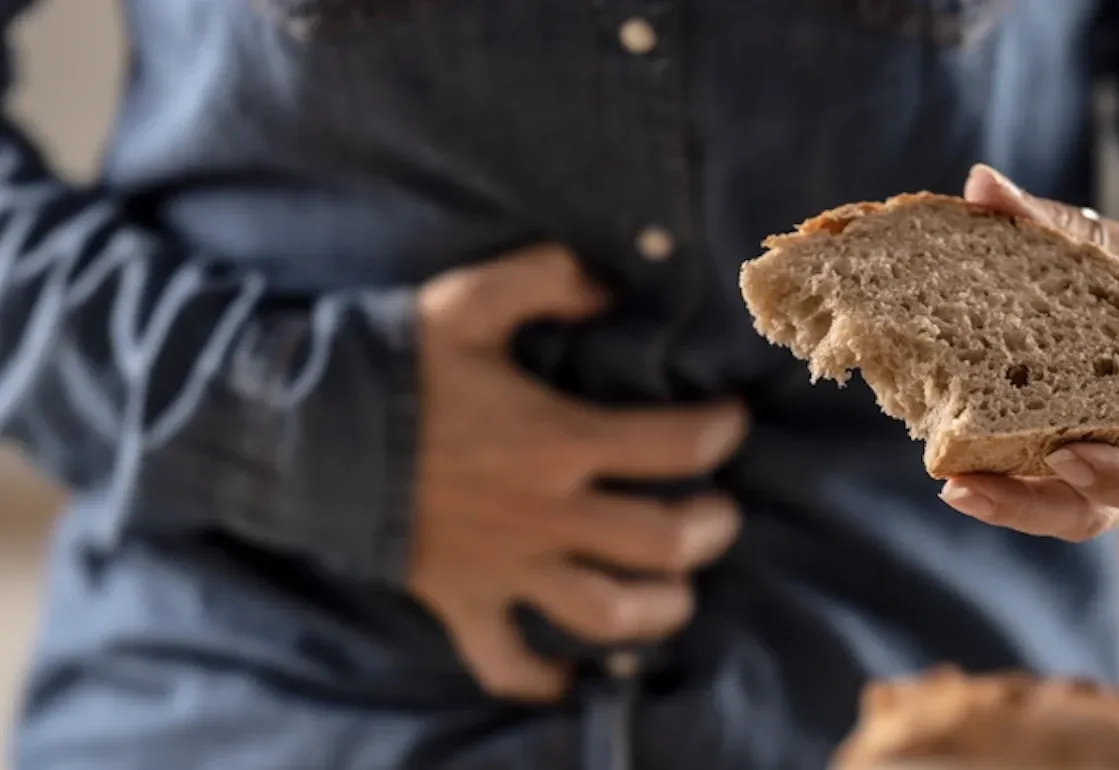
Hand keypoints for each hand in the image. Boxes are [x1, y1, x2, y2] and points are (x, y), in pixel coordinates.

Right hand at [410, 245, 745, 699]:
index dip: (720, 431)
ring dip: (658, 609)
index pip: (675, 445)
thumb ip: (546, 279)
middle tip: (717, 511)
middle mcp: (545, 513)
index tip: (731, 421)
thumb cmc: (391, 364)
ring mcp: (506, 566)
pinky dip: (540, 678)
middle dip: (710, 529)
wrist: (301, 433)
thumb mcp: (468, 299)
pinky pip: (505, 662)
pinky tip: (569, 675)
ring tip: (676, 590)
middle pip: (661, 543)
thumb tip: (609, 289)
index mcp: (557, 440)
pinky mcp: (462, 600)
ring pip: (606, 613)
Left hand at [938, 164, 1118, 541]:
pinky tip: (937, 448)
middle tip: (961, 487)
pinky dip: (987, 466)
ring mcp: (1095, 462)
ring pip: (1055, 506)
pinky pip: (1026, 475)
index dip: (1118, 476)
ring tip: (946, 483)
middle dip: (1028, 506)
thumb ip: (1052, 224)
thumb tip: (981, 185)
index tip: (1064, 454)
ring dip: (1000, 500)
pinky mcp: (1052, 454)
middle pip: (1093, 510)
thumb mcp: (1113, 250)